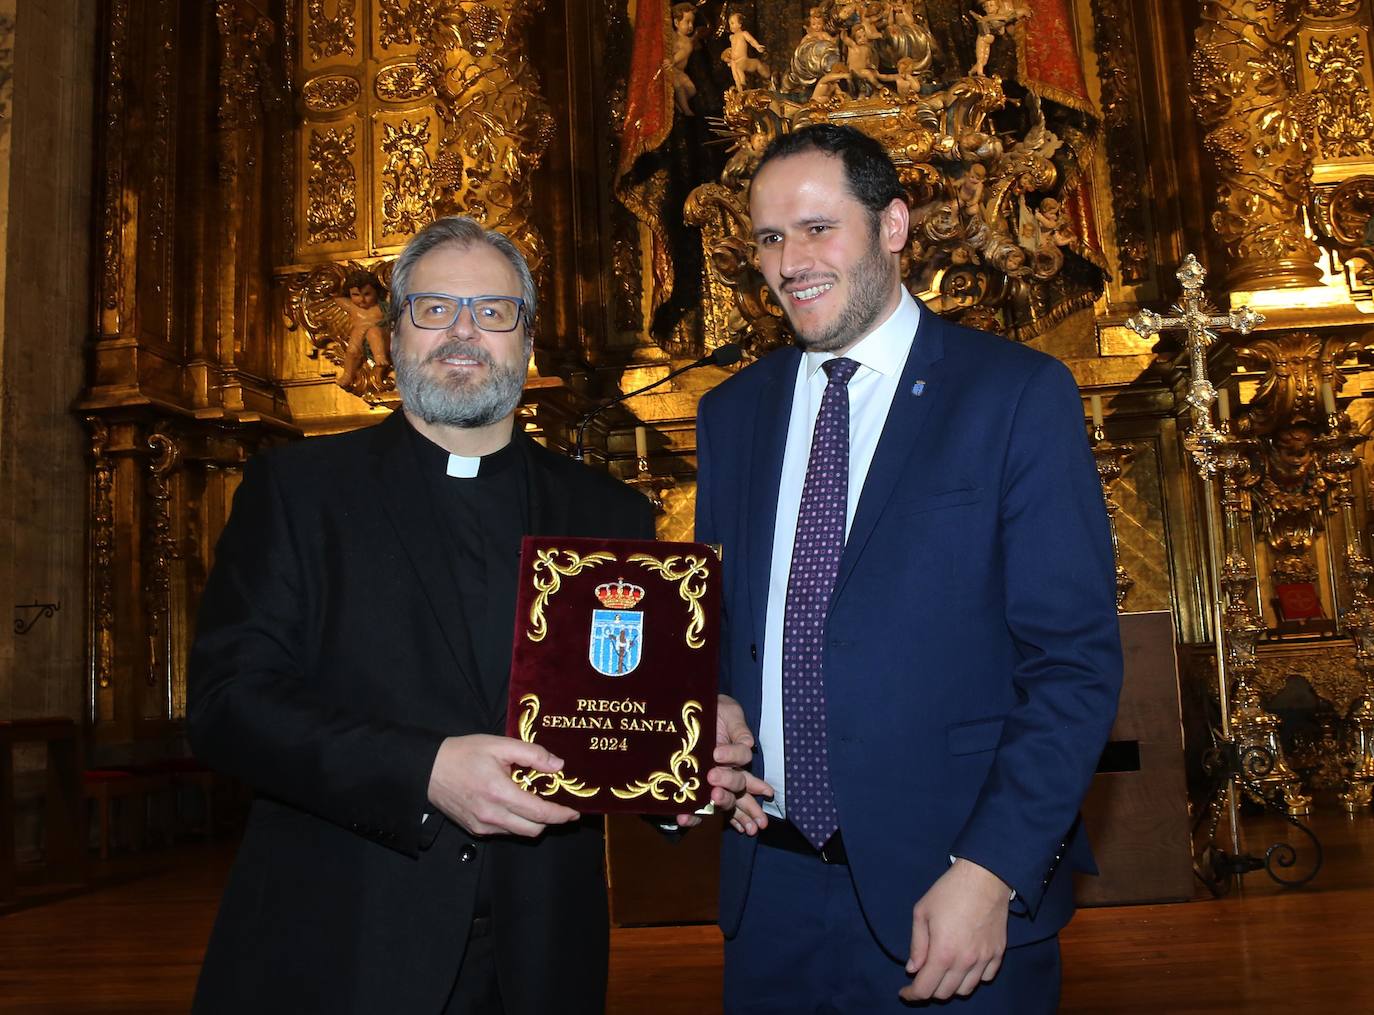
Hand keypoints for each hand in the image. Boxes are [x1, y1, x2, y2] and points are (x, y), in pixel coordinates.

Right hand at [427, 734, 580, 837]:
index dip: (560, 815)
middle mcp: (491, 815)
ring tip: (533, 801)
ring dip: (532, 821)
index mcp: (499, 793)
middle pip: (533, 829)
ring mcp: (482, 826)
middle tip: (557, 805)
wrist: (428, 770)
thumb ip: (531, 754)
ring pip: (519, 832)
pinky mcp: (475, 830)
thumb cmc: (463, 754)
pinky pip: (504, 831)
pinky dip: (515, 822)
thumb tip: (558, 766)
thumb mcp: (499, 745)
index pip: (539, 813)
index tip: (574, 813)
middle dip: (550, 821)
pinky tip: (512, 804)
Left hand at [672, 694, 772, 831]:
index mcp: (737, 761)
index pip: (749, 777)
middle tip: (715, 783)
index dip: (748, 779)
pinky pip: (695, 809)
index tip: (718, 755)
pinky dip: (692, 816)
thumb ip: (740, 729)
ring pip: (722, 802)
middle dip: (729, 789)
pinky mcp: (689, 788)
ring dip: (720, 804)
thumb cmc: (713, 710)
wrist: (686, 706)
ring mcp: (708, 783)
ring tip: (713, 800)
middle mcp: (725, 774)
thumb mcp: (729, 713)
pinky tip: (684, 818)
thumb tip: (748, 744)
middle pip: (736, 790)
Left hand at [901, 859, 1008, 1002]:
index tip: (905, 992)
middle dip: (930, 989)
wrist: (984, 877)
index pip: (925, 989)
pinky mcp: (999, 953)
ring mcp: (984, 959)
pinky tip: (965, 965)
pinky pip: (985, 978)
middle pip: (945, 993)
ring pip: (966, 990)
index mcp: (943, 952)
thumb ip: (917, 945)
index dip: (912, 994)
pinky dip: (973, 978)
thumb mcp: (922, 912)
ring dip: (951, 986)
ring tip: (944, 972)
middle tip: (923, 976)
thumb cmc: (948, 891)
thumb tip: (912, 969)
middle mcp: (965, 962)